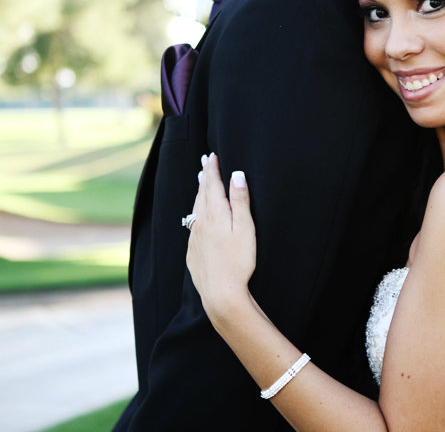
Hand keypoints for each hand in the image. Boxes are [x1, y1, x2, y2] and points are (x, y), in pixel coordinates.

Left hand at [186, 153, 256, 318]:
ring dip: (199, 193)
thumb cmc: (238, 262)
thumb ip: (240, 201)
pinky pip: (193, 225)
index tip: (212, 156)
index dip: (213, 169)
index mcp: (215, 214)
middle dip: (204, 177)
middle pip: (202, 194)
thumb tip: (237, 175)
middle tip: (205, 163)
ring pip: (195, 209)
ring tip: (201, 183)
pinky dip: (196, 213)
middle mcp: (201, 223)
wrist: (220, 293)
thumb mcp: (245, 228)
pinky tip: (198, 216)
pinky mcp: (193, 252)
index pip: (212, 185)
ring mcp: (194, 238)